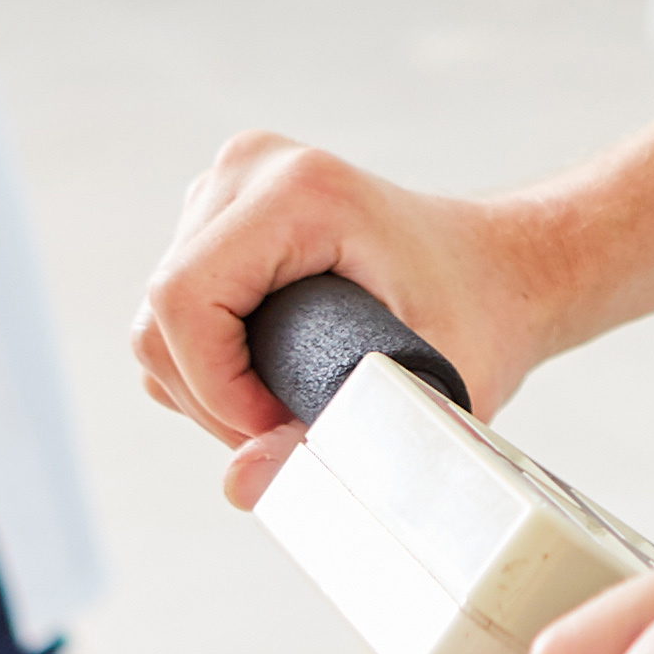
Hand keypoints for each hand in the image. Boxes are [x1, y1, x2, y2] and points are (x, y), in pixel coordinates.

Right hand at [134, 134, 575, 508]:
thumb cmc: (478, 318)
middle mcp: (250, 169)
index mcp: (299, 192)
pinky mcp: (217, 211)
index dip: (216, 389)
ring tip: (289, 403)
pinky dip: (206, 363)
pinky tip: (271, 375)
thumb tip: (240, 484)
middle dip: (212, 400)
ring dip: (206, 388)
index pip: (183, 302)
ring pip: (157, 320)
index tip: (282, 427)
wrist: (496, 269)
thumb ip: (335, 438)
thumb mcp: (423, 391)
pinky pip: (171, 311)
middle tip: (291, 429)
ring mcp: (228, 184)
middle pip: (160, 317)